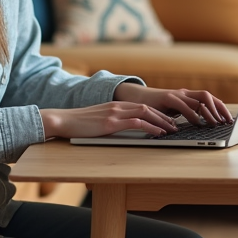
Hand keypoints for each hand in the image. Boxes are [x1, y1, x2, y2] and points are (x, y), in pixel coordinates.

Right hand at [40, 101, 180, 138]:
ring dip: (161, 121)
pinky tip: (158, 133)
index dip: (158, 113)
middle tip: (176, 125)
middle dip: (164, 116)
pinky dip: (150, 127)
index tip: (168, 120)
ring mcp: (114, 113)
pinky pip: (136, 123)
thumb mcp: (99, 120)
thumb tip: (125, 129)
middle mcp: (118, 106)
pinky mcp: (110, 123)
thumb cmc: (79, 123)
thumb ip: (113, 121)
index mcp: (116, 105)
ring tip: (172, 129)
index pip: (142, 106)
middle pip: (148, 108)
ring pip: (145, 113)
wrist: (62, 120)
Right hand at [113, 83, 233, 126]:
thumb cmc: (156, 107)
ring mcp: (175, 94)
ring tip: (213, 124)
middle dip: (218, 109)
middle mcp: (184, 93)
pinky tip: (196, 123)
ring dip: (208, 112)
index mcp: (188, 96)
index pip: (210, 98)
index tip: (229, 119)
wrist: (135, 97)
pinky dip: (191, 115)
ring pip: (199, 99)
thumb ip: (187, 114)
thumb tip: (204, 124)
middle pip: (207, 96)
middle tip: (225, 122)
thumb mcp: (175, 111)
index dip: (221, 108)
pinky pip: (183, 106)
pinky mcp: (166, 98)